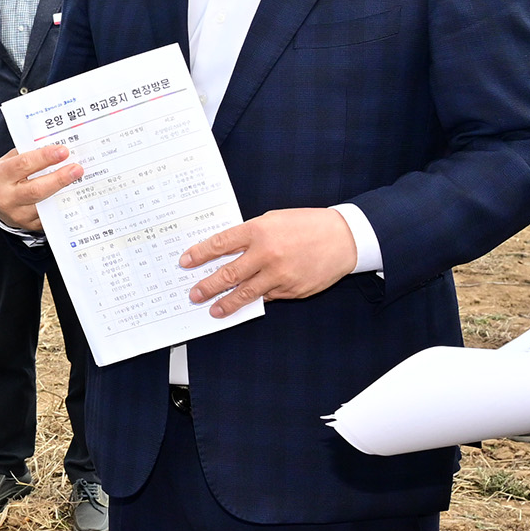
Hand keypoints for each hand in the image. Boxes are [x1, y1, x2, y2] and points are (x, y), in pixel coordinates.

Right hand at [0, 141, 80, 232]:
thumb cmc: (7, 177)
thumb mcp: (10, 161)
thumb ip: (29, 153)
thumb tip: (56, 149)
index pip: (24, 164)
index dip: (45, 157)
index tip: (63, 151)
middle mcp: (6, 197)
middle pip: (36, 189)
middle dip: (59, 178)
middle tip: (76, 169)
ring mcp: (17, 214)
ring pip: (45, 205)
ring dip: (64, 193)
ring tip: (78, 181)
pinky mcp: (29, 225)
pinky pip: (49, 217)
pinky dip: (62, 206)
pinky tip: (73, 196)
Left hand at [178, 207, 356, 317]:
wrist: (344, 238)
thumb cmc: (308, 225)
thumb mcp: (274, 220)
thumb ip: (249, 236)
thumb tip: (226, 253)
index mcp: (259, 231)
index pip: (220, 244)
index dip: (199, 254)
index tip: (185, 262)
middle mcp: (266, 255)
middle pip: (228, 274)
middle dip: (207, 286)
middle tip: (194, 294)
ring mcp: (279, 276)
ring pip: (245, 294)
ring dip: (226, 304)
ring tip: (213, 310)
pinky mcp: (291, 291)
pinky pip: (268, 297)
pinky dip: (257, 299)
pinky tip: (247, 301)